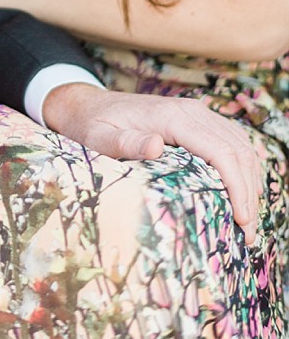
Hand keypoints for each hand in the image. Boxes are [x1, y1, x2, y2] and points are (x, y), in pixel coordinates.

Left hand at [43, 83, 262, 242]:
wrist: (88, 105)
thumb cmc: (93, 125)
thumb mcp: (99, 137)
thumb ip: (124, 142)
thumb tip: (156, 146)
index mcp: (172, 116)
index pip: (220, 151)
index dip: (237, 187)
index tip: (241, 220)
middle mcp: (190, 110)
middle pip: (237, 149)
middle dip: (248, 192)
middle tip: (248, 232)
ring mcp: (196, 112)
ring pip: (240, 144)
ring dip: (249, 181)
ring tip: (247, 219)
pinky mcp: (196, 119)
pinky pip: (231, 140)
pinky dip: (242, 166)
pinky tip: (241, 192)